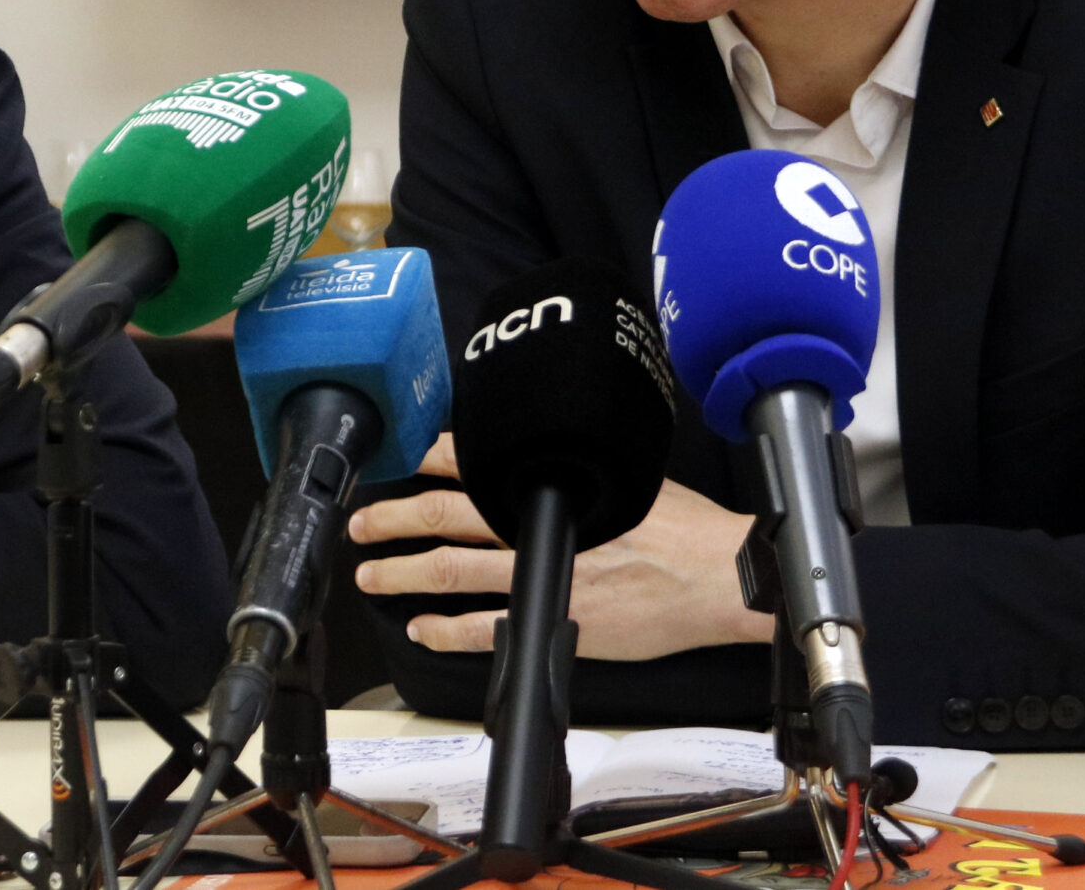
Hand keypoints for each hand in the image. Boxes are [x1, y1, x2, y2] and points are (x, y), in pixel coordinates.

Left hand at [347, 434, 773, 659]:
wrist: (722, 577)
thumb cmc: (685, 527)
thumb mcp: (626, 472)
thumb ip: (576, 467)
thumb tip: (538, 454)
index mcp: (555, 483)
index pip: (475, 462)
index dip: (427, 463)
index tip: (396, 463)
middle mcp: (540, 524)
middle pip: (445, 516)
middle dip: (394, 519)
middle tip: (362, 524)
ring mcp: (545, 576)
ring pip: (453, 570)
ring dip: (404, 573)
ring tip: (373, 576)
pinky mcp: (557, 621)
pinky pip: (487, 629)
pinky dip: (448, 630)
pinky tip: (423, 628)